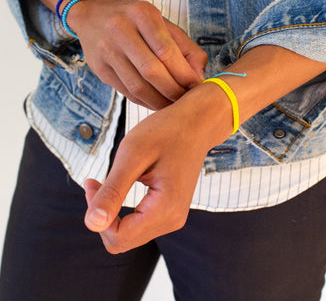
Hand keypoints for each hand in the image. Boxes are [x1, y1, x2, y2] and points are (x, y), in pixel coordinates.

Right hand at [69, 0, 206, 108]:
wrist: (93, 16)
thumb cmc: (137, 22)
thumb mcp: (164, 25)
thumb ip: (186, 49)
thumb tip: (199, 78)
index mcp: (142, 14)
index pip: (166, 51)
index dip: (184, 74)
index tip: (196, 86)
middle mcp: (120, 30)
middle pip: (151, 71)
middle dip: (173, 91)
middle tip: (187, 100)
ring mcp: (107, 51)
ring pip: (138, 87)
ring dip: (160, 101)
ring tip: (174, 105)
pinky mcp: (100, 70)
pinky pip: (127, 92)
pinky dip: (146, 102)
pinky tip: (158, 103)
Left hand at [83, 83, 230, 252]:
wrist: (198, 123)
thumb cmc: (167, 132)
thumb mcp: (133, 155)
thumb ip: (113, 191)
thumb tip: (91, 225)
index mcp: (165, 209)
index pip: (117, 238)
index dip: (97, 216)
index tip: (92, 182)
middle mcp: (173, 220)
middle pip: (122, 240)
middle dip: (103, 215)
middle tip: (96, 182)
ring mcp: (174, 216)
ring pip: (129, 233)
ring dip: (112, 212)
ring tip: (108, 180)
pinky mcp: (171, 210)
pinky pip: (140, 222)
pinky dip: (124, 208)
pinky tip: (122, 183)